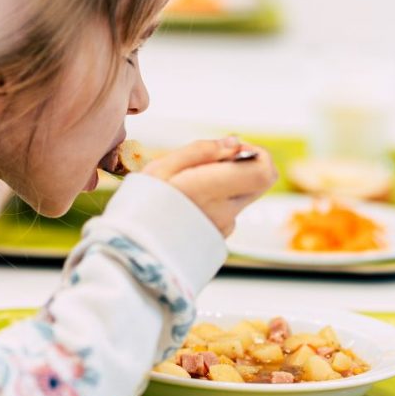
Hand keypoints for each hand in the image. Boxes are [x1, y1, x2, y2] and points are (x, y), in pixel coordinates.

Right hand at [143, 137, 276, 236]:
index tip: (231, 149)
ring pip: (242, 196)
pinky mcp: (219, 239)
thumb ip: (201, 151)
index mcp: (210, 190)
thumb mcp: (161, 168)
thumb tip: (234, 142)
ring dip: (226, 184)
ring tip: (190, 186)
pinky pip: (227, 211)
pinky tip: (188, 204)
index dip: (256, 153)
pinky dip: (215, 202)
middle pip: (260, 182)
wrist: (130, 253)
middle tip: (213, 162)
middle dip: (244, 165)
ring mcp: (224, 229)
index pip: (264, 171)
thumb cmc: (141, 207)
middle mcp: (224, 212)